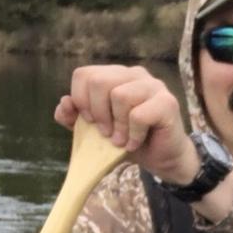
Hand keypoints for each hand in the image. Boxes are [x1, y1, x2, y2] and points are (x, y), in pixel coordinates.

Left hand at [53, 65, 200, 185]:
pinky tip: (135, 142)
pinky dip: (133, 134)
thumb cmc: (128, 139)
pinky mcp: (167, 102)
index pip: (84, 74)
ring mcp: (153, 85)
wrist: (161, 158)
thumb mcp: (93, 130)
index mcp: (115, 75)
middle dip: (97, 113)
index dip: (80, 100)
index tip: (90, 121)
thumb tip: (65, 103)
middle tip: (105, 133)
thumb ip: (74, 117)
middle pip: (99, 81)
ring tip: (121, 140)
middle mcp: (134, 74)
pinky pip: (139, 115)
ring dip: (117, 126)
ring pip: (120, 96)